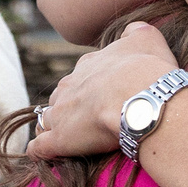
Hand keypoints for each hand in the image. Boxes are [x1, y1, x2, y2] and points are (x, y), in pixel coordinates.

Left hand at [29, 21, 180, 157]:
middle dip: (70, 106)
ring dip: (54, 126)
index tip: (103, 96)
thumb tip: (132, 31)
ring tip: (67, 137)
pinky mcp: (60, 139)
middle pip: (62, 96)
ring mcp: (61, 113)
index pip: (82, 75)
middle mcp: (69, 86)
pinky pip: (40, 147)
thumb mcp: (147, 39)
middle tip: (88, 118)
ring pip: (48, 119)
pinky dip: (40, 151)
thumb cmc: (148, 71)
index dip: (91, 86)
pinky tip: (44, 155)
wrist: (142, 100)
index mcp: (88, 65)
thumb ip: (137, 32)